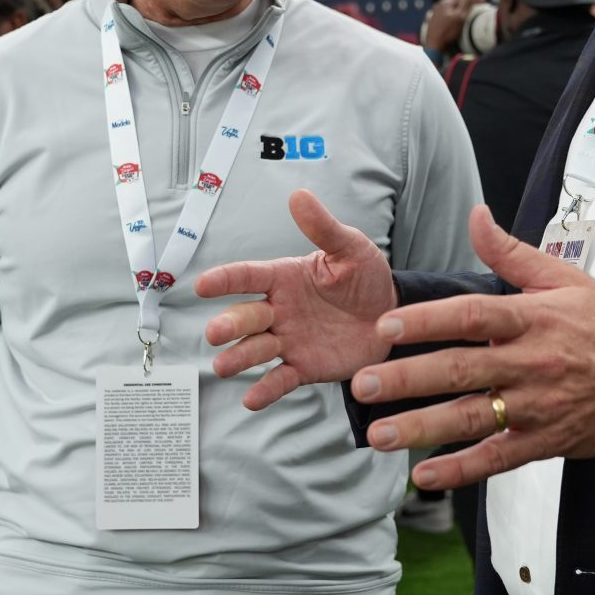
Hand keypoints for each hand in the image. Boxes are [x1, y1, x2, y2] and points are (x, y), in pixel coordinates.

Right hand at [198, 189, 399, 410]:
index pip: (248, 276)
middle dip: (229, 324)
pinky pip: (280, 380)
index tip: (202, 285)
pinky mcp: (304, 367)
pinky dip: (265, 390)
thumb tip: (299, 196)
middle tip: (217, 333)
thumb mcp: (350, 249)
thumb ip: (323, 228)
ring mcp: (289, 340)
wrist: (392, 317)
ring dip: (239, 358)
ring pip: (256, 350)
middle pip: (246, 317)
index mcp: (285, 278)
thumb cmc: (366, 278)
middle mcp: (279, 310)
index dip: (225, 280)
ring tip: (224, 366)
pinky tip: (251, 399)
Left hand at [352, 206, 594, 490]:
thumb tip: (476, 216)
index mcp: (532, 318)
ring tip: (378, 435)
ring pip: (472, 418)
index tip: (386, 326)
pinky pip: (497, 458)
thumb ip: (511, 253)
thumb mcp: (564, 278)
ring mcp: (537, 406)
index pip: (471, 316)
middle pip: (461, 369)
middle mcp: (531, 362)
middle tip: (363, 382)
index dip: (427, 321)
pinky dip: (461, 470)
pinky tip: (425, 475)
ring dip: (421, 428)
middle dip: (407, 378)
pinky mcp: (545, 441)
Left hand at [423, 0, 484, 53]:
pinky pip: (447, 13)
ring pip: (452, 6)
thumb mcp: (460, 17)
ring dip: (462, 7)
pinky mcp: (435, 20)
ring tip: (470, 11)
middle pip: (457, 0)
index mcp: (447, 2)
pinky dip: (455, 13)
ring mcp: (436, 12)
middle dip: (468, 1)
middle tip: (479, 4)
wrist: (433, 45)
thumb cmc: (447, 31)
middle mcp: (440, 4)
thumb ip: (467, 3)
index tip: (484, 0)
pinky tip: (458, 17)